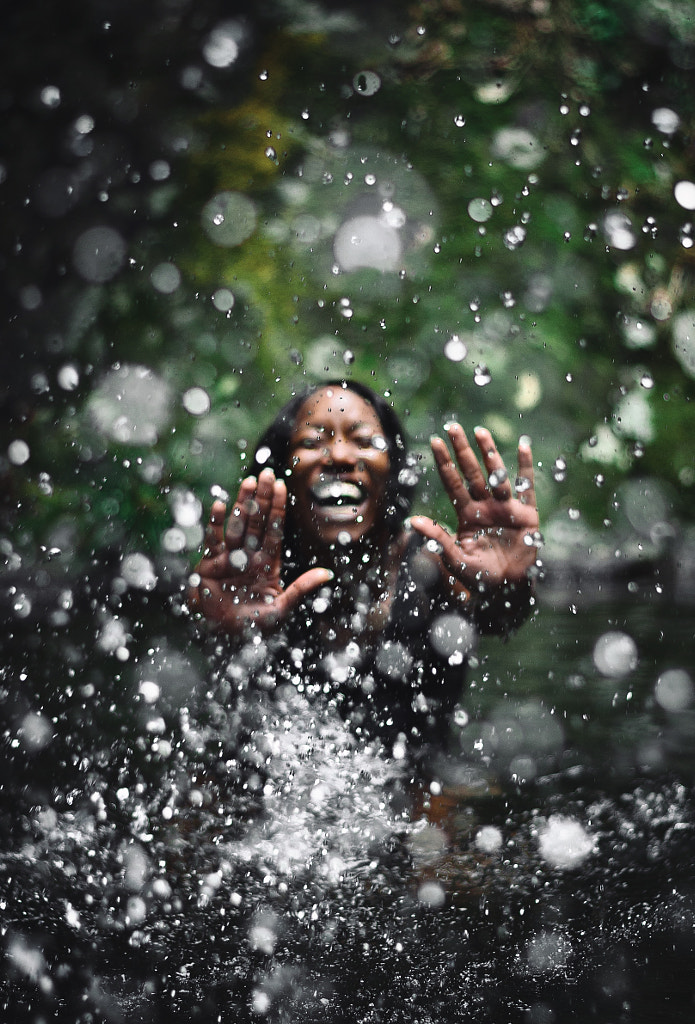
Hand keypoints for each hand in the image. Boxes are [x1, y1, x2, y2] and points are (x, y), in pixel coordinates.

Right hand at [188, 468, 332, 636]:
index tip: (282, 486)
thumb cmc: (255, 627)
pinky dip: (215, 523)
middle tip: (266, 473)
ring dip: (242, 504)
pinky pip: (213, 540)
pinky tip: (219, 504)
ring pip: (238, 525)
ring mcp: (229, 558)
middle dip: (262, 498)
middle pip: (257, 522)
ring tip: (248, 482)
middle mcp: (249, 556)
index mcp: (267, 564)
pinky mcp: (209, 565)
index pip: (274, 531)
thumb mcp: (281, 609)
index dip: (278, 509)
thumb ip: (301, 589)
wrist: (224, 639)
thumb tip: (327, 574)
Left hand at [410, 424, 539, 589]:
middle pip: (471, 472)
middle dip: (462, 450)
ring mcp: (506, 508)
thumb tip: (411, 520)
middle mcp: (485, 506)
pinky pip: (526, 487)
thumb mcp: (455, 559)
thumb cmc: (480, 578)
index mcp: (467, 515)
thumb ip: (437, 538)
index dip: (443, 462)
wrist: (509, 590)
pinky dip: (525, 466)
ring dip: (488, 453)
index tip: (434, 441)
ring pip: (496, 474)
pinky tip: (523, 446)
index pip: (452, 483)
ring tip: (480, 431)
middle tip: (452, 427)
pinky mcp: (527, 514)